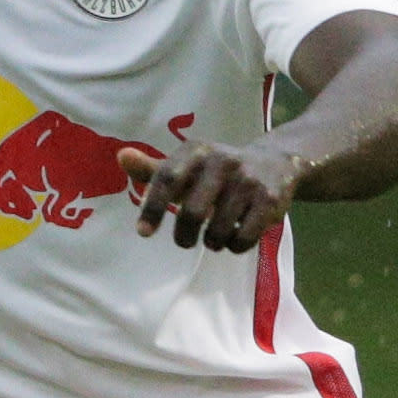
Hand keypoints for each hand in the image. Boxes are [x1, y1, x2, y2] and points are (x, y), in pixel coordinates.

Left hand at [122, 141, 300, 252]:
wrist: (276, 162)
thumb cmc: (218, 171)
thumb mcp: (187, 165)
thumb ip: (153, 168)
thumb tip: (121, 157)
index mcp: (197, 151)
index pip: (168, 178)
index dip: (153, 207)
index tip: (144, 233)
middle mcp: (223, 161)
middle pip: (193, 212)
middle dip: (184, 236)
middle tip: (185, 241)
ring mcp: (248, 181)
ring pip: (219, 231)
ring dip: (212, 243)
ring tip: (214, 238)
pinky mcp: (269, 200)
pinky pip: (243, 239)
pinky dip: (235, 246)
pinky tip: (236, 237)